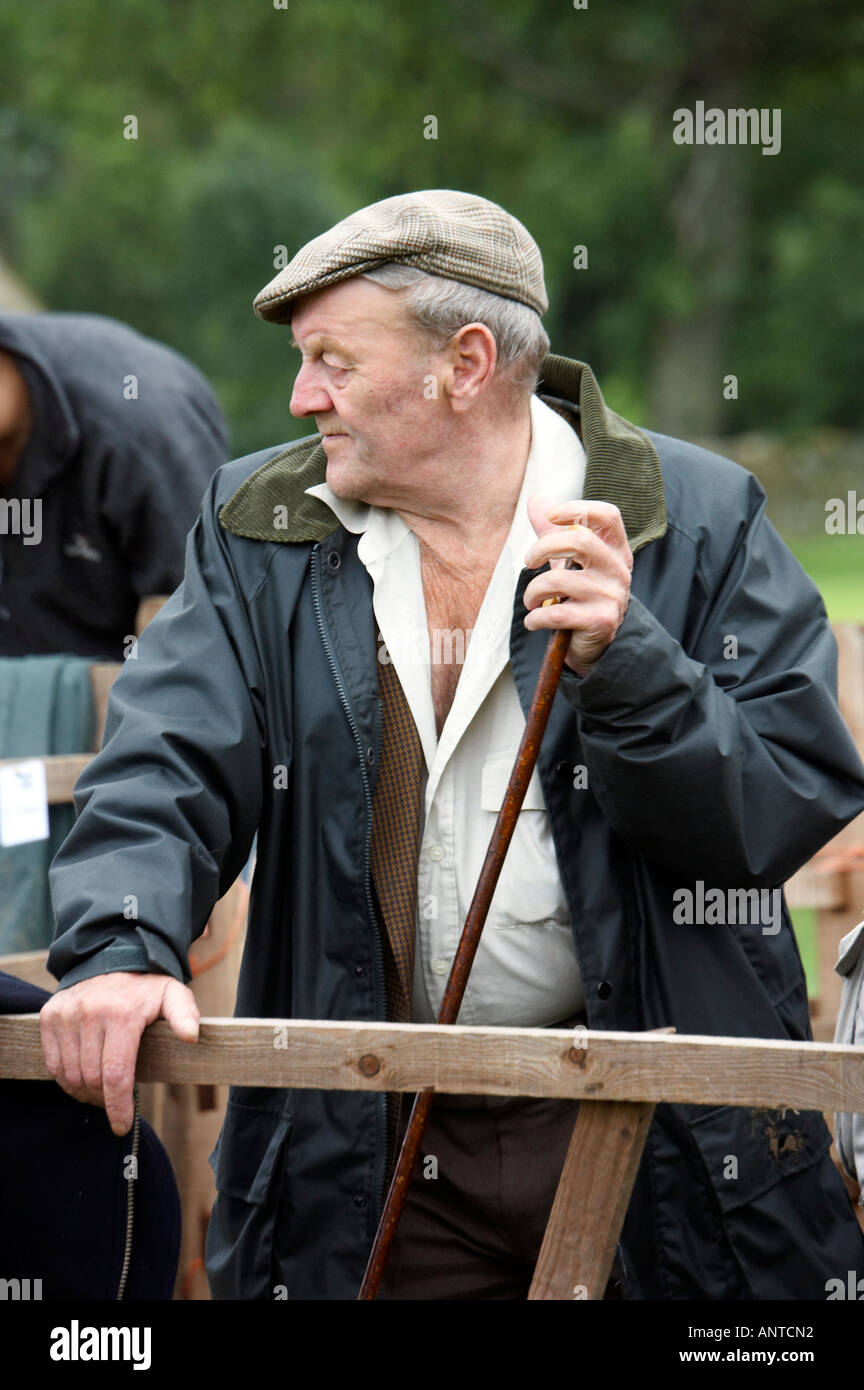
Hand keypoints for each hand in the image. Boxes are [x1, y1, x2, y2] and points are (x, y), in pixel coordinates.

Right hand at [40, 971, 199, 1136]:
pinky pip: (53, 1063)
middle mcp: (90, 1012)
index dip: (117, 1106)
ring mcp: (66, 1014)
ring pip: (70, 1074)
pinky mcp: (49, 1016)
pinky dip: (65, 1079)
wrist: (111, 958)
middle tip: (115, 1106)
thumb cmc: (145, 988)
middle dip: (104, 1101)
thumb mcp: (173, 995)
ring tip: (100, 1095)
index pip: (116, 1074)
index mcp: (122, 1013)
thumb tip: (192, 1037)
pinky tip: (81, 1080)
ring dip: (84, 1093)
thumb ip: (184, 1015)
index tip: (122, 1126)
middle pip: (91, 1078)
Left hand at [523, 495, 632, 675]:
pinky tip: (534, 621)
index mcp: (616, 550)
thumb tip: (535, 498)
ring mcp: (612, 596)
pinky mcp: (601, 621)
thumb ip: (553, 532)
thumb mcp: (568, 562)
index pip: (608, 516)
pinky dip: (535, 617)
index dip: (577, 509)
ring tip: (530, 601)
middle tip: (528, 561)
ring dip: (533, 591)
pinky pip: (557, 612)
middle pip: (580, 541)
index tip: (551, 517)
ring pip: (560, 580)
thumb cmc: (579, 596)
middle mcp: (619, 571)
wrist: (593, 645)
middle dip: (542, 548)